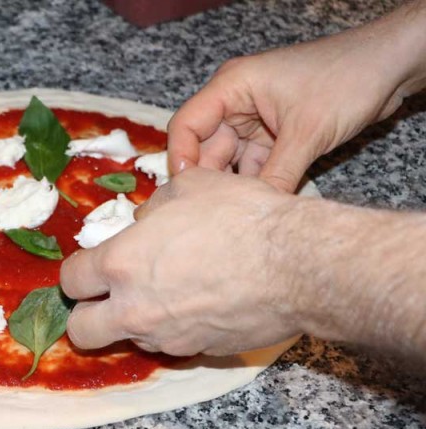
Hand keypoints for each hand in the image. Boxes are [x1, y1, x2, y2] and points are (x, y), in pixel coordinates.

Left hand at [60, 168, 301, 355]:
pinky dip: (176, 327)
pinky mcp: (200, 352)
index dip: (77, 273)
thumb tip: (144, 223)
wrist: (297, 264)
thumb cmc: (241, 217)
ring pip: (130, 339)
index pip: (71, 281)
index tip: (89, 268)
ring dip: (136, 321)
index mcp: (121, 264)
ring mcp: (168, 336)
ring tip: (169, 292)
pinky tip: (203, 302)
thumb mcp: (188, 187)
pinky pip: (173, 343)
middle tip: (105, 299)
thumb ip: (153, 209)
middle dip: (86, 316)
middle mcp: (135, 309)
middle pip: (82, 332)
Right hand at [167, 2, 425, 191]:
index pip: (187, 125)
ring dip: (234, 187)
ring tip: (233, 217)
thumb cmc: (348, 78)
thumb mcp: (307, 133)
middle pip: (206, 149)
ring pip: (230, 162)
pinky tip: (255, 208)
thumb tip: (250, 216)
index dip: (180, 160)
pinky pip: (254, 167)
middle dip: (209, 181)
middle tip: (212, 216)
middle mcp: (236, 103)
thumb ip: (275, 176)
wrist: (391, 67)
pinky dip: (256, 186)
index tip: (186, 194)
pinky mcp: (273, 136)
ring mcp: (254, 121)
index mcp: (232, 86)